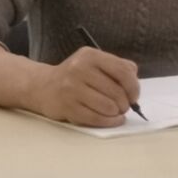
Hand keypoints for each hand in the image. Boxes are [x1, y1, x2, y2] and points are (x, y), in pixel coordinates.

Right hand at [25, 47, 141, 127]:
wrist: (43, 86)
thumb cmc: (75, 77)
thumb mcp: (94, 63)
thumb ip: (117, 67)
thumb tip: (134, 84)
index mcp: (90, 56)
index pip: (123, 71)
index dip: (134, 87)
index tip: (134, 95)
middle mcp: (79, 69)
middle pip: (117, 92)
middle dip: (124, 103)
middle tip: (122, 106)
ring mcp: (71, 88)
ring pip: (108, 107)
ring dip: (115, 113)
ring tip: (113, 111)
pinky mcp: (67, 106)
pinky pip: (96, 119)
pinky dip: (108, 122)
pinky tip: (110, 119)